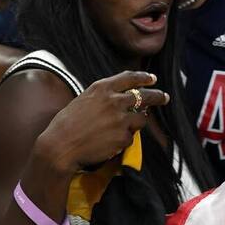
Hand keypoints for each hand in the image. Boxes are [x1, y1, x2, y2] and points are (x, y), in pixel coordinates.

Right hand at [36, 71, 165, 175]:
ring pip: (141, 118)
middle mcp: (114, 100)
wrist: (61, 146)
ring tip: (120, 129)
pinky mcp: (124, 137)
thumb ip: (103, 98)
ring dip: (136, 122)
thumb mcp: (83, 101)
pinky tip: (107, 142)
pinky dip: (122, 140)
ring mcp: (121, 119)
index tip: (153, 79)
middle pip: (145, 96)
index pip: (129, 78)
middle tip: (164, 97)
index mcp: (102, 88)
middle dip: (157, 96)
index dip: (144, 78)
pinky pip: (130, 138)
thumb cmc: (66, 125)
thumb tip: (121, 99)